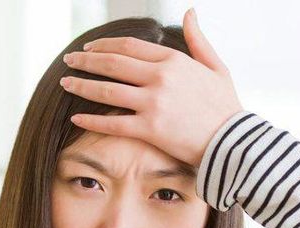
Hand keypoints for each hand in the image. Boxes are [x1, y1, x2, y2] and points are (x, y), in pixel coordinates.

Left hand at [58, 8, 243, 168]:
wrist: (234, 142)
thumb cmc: (226, 106)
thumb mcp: (216, 66)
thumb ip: (198, 39)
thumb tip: (190, 11)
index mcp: (173, 60)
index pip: (128, 46)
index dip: (104, 45)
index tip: (89, 49)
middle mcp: (160, 77)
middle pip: (112, 63)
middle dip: (85, 61)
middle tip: (68, 61)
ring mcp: (154, 103)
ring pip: (107, 90)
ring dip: (82, 85)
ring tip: (65, 84)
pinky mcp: (151, 129)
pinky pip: (113, 122)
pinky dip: (92, 120)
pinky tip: (76, 118)